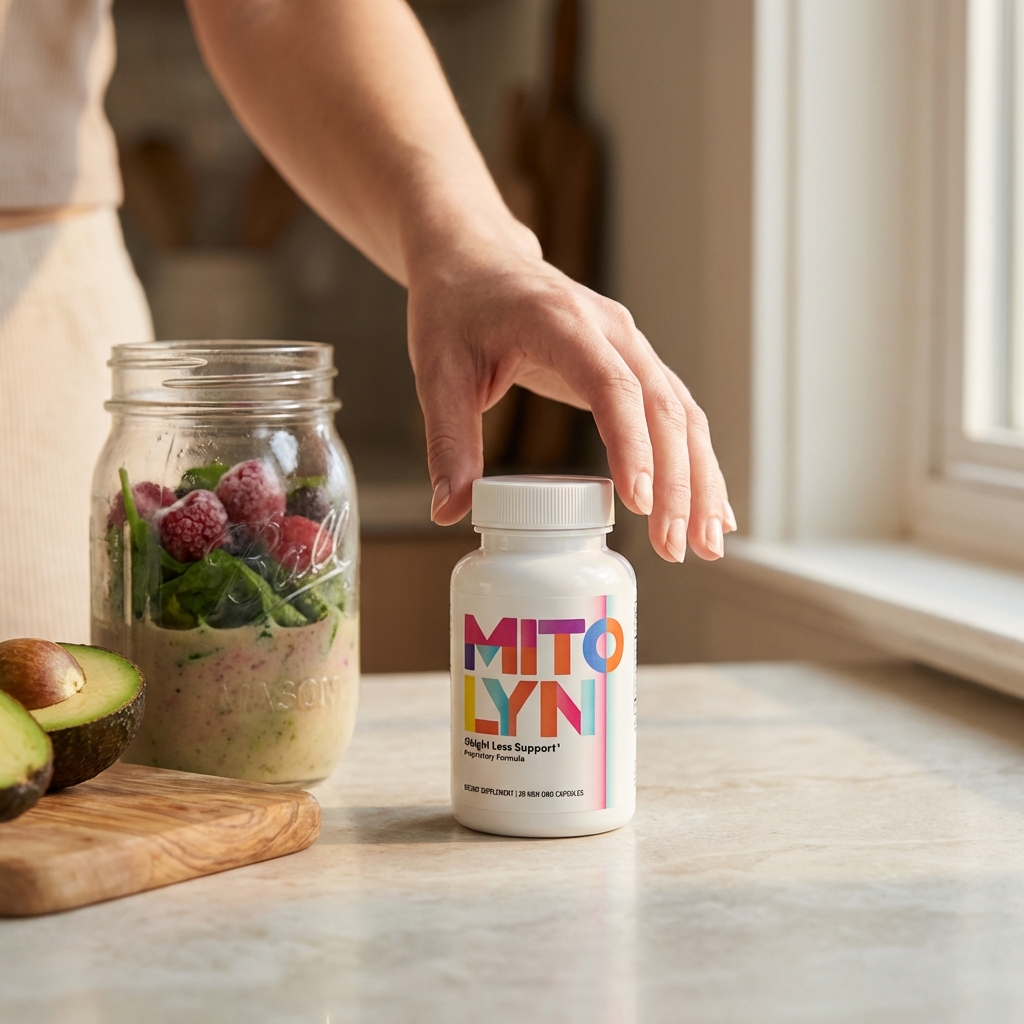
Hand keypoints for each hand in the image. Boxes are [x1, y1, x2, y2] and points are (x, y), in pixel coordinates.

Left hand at [407, 231, 735, 561]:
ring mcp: (629, 345)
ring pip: (682, 414)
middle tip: (677, 547)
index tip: (640, 503)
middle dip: (677, 482)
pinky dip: (694, 460)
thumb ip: (447, 442)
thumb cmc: (456, 308)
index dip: (632, 445)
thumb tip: (450, 512)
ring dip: (699, 478)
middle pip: (663, 409)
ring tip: (706, 543)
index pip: (612, 387)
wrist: (477, 257)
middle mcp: (610, 330)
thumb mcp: (437, 372)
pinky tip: (708, 505)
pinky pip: (675, 412)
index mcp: (561, 323)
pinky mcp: (632, 363)